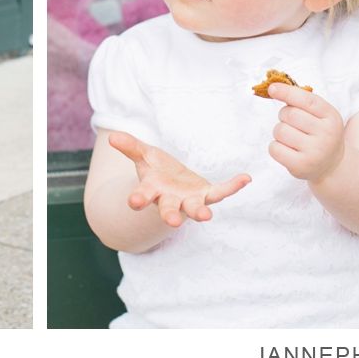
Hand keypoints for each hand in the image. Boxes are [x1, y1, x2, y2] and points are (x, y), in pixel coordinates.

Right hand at [109, 131, 250, 226]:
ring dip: (199, 212)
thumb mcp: (143, 155)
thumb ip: (130, 147)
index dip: (138, 198)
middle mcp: (170, 199)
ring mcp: (190, 200)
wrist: (173, 182)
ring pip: (194, 208)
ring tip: (206, 216)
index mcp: (152, 190)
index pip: (144, 194)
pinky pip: (220, 192)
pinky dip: (232, 186)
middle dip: (169, 215)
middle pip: (169, 209)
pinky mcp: (207, 195)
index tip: (133, 201)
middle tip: (171, 221)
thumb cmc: (156, 170)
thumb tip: (113, 136)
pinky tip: (245, 178)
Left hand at [267, 83, 344, 181]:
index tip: (272, 88)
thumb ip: (302, 101)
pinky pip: (274, 148)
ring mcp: (315, 152)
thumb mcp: (320, 115)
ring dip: (279, 131)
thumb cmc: (319, 133)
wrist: (331, 165)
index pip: (307, 100)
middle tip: (292, 123)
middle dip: (284, 115)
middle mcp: (326, 134)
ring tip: (292, 138)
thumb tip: (273, 88)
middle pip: (289, 114)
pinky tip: (287, 149)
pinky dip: (275, 146)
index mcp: (331, 117)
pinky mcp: (301, 166)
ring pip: (280, 130)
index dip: (287, 92)